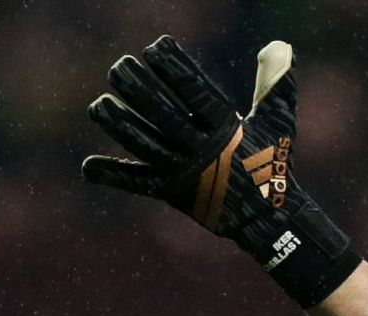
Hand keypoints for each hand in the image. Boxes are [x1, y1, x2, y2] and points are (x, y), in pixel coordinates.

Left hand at [83, 36, 360, 306]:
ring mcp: (186, 173)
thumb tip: (278, 45)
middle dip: (140, 89)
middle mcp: (204, 149)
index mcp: (227, 129)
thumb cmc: (274, 163)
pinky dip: (114, 176)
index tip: (155, 47)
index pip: (196, 93)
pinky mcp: (173, 193)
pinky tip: (89, 166)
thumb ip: (275, 83)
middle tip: (119, 67)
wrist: (270, 218)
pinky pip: (139, 184)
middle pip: (165, 115)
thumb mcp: (278, 122)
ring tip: (98, 106)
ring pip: (147, 145)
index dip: (175, 69)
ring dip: (120, 125)